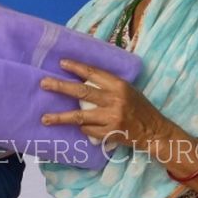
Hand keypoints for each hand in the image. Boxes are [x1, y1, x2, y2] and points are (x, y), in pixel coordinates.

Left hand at [39, 59, 176, 152]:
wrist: (154, 131)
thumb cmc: (139, 107)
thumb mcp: (127, 90)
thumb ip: (107, 85)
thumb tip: (81, 79)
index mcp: (119, 85)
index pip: (93, 73)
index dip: (76, 67)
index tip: (61, 63)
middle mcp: (114, 100)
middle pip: (81, 92)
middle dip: (60, 87)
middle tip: (44, 83)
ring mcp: (111, 118)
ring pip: (80, 116)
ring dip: (60, 117)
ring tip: (45, 118)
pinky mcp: (109, 133)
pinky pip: (88, 130)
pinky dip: (82, 127)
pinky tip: (79, 127)